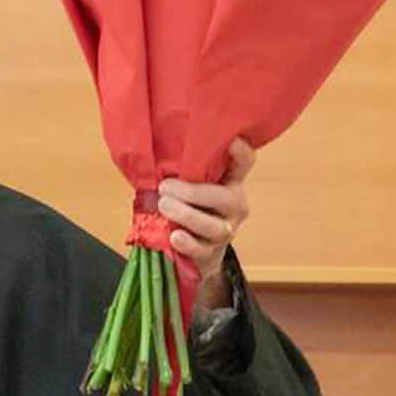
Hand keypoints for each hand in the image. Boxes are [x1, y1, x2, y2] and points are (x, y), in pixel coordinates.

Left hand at [157, 137, 254, 309]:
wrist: (193, 251)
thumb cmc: (186, 208)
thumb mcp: (186, 187)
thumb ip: (180, 174)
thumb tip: (152, 159)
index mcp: (230, 183)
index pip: (244, 164)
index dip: (241, 153)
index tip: (231, 141)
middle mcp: (234, 206)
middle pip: (226, 198)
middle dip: (194, 192)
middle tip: (165, 187)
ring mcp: (225, 231)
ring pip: (214, 226)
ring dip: (186, 215)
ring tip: (164, 206)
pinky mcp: (211, 253)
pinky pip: (202, 249)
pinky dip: (187, 243)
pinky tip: (174, 236)